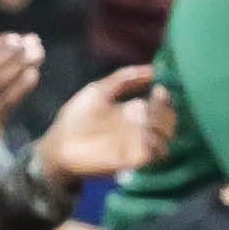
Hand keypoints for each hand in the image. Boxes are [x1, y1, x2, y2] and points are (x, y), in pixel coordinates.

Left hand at [36, 63, 163, 184]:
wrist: (58, 145)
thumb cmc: (77, 118)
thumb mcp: (99, 91)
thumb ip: (124, 79)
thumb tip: (153, 69)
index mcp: (136, 111)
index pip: (164, 104)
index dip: (166, 96)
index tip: (159, 89)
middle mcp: (141, 129)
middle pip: (170, 119)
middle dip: (164, 109)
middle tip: (150, 103)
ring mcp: (138, 145)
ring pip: (167, 135)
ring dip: (160, 124)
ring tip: (141, 114)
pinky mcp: (134, 160)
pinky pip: (157, 153)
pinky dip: (155, 142)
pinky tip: (142, 132)